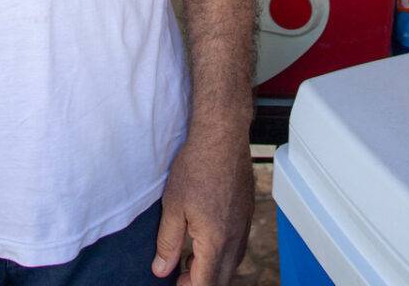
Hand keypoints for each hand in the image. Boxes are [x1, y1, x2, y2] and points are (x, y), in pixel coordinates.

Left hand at [152, 127, 253, 283]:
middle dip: (201, 282)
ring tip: (189, 256)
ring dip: (212, 268)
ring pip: (232, 263)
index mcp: (215, 240)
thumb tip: (162, 270)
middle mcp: (235, 238)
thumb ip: (167, 242)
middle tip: (180, 273)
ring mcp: (244, 225)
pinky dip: (222, 252)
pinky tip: (206, 238)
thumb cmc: (196, 167)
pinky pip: (238, 245)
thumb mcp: (173, 206)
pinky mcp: (247, 213)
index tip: (174, 282)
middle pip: (222, 279)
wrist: (222, 137)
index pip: (206, 283)